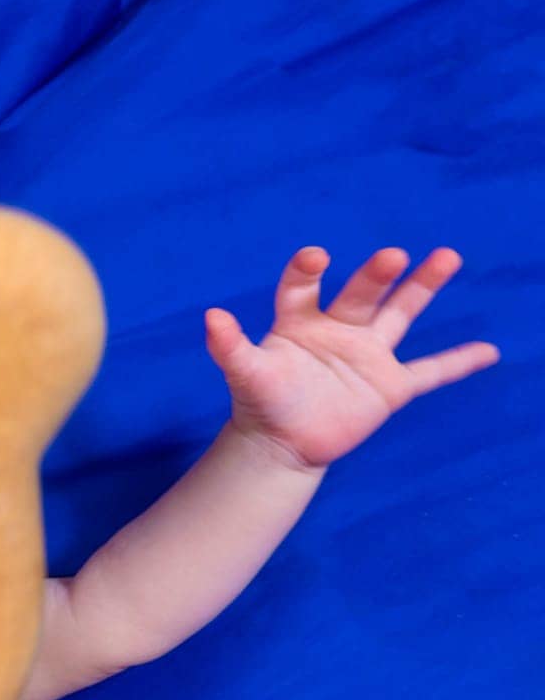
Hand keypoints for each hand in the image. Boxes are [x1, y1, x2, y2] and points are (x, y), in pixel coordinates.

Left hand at [205, 246, 499, 470]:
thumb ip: (229, 346)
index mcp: (299, 321)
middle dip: (377, 275)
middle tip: (393, 256)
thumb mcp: (245, 374)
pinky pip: (430, 372)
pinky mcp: (389, 386)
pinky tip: (489, 351)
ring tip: (447, 256)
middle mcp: (338, 328)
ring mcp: (367, 354)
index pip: (303, 287)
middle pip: (361, 294)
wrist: (280, 443)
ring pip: (400, 314)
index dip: (308, 272)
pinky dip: (457, 363)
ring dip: (422, 287)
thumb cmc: (261, 402)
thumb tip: (210, 316)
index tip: (316, 258)